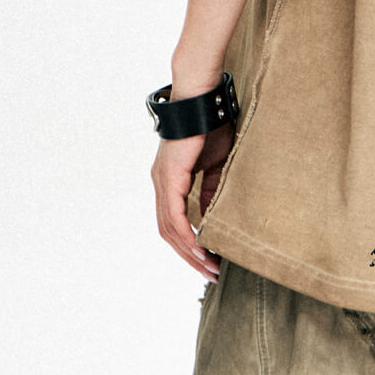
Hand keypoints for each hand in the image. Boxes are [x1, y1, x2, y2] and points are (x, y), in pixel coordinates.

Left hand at [151, 123, 234, 280]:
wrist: (202, 102)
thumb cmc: (210, 126)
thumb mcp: (214, 164)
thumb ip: (212, 189)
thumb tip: (213, 215)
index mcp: (169, 180)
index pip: (173, 221)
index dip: (188, 243)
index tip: (207, 259)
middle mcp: (160, 184)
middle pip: (169, 232)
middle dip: (189, 256)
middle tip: (209, 273)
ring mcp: (162, 182)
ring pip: (170, 229)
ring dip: (190, 251)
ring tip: (209, 266)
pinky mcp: (170, 178)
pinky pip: (175, 216)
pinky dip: (187, 235)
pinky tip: (200, 248)